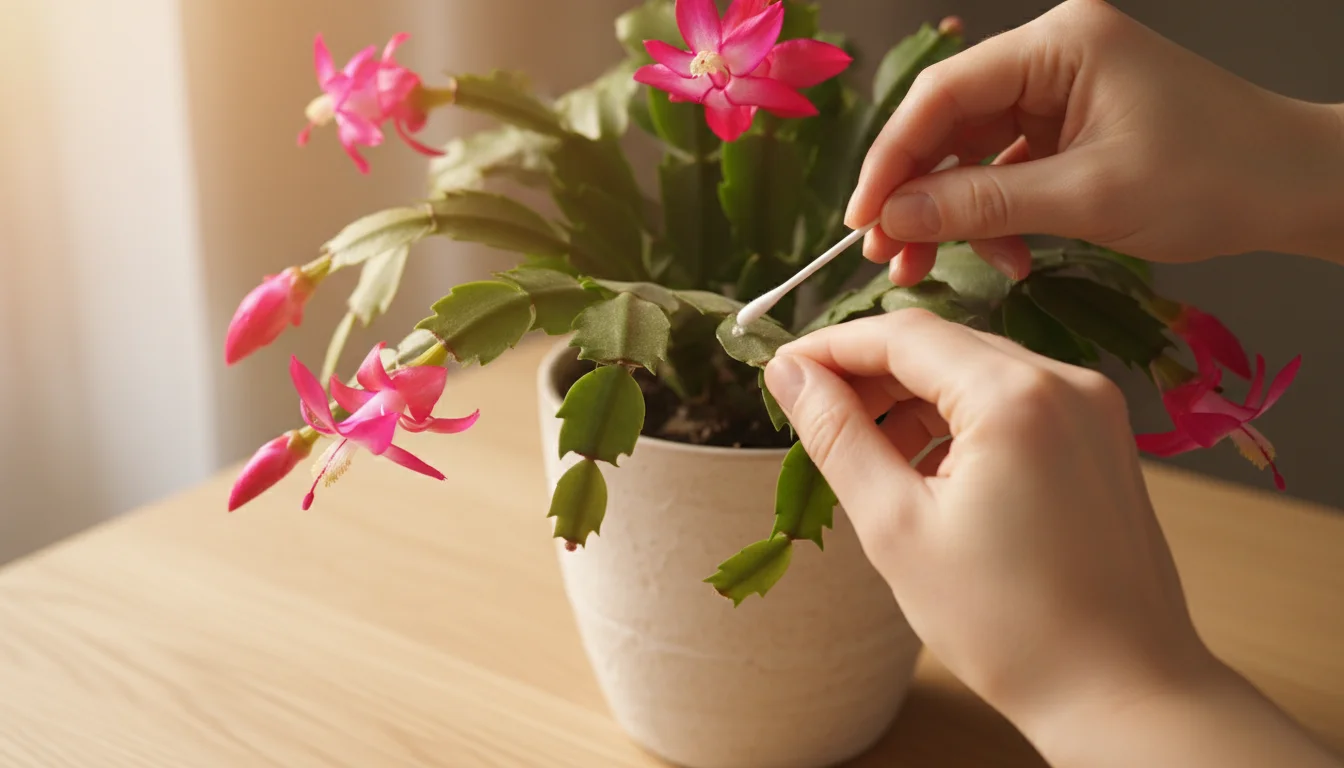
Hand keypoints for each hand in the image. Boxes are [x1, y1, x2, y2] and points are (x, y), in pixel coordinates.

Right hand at [764, 310, 1339, 766]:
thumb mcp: (897, 528)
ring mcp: (1093, 408)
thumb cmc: (1009, 625)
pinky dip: (961, 421)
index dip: (832, 347)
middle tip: (813, 417)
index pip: (903, 334)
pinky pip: (1015, 401)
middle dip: (871, 374)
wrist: (1122, 691)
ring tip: (870, 457)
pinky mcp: (1103, 437)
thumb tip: (788, 374)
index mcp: (1015, 398)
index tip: (782, 371)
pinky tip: (929, 472)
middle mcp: (1066, 382)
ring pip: (977, 371)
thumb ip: (837, 437)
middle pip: (943, 345)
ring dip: (915, 399)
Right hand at [850, 0, 1343, 285]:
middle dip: (917, 192)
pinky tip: (1000, 256)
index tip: (862, 218)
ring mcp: (1061, 91)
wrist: (1297, 188)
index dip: (892, 158)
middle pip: (950, 123)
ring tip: (929, 267)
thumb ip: (983, 205)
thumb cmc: (1217, 177)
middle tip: (887, 253)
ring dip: (951, 212)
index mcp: (1060, 44)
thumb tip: (894, 218)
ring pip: (972, 152)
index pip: (943, 95)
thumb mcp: (1088, 197)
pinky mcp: (1070, 127)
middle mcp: (1052, 56)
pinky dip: (994, 215)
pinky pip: (1006, 169)